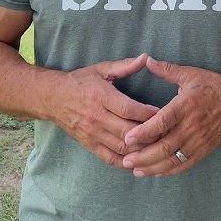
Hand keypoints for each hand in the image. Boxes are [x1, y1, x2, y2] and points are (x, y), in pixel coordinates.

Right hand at [49, 53, 158, 168]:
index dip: (148, 114)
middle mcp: (97, 117)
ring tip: (158, 148)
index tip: (165, 113)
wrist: (52, 97)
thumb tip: (146, 57)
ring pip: (121, 147)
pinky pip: (109, 158)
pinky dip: (126, 162)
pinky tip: (139, 161)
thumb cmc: (80, 81)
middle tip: (167, 133)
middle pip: (128, 131)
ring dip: (141, 150)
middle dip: (149, 134)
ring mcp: (93, 133)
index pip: (129, 109)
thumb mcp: (101, 69)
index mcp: (102, 96)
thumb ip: (125, 66)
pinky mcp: (89, 145)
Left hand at [121, 56, 220, 176]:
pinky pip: (185, 164)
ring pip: (173, 159)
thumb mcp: (190, 74)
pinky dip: (169, 171)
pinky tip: (155, 172)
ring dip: (153, 167)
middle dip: (144, 156)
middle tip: (125, 160)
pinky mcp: (204, 150)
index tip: (128, 138)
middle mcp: (192, 126)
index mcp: (186, 105)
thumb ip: (167, 70)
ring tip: (135, 170)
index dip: (144, 132)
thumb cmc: (213, 86)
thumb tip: (147, 60)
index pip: (163, 122)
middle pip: (165, 146)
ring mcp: (199, 140)